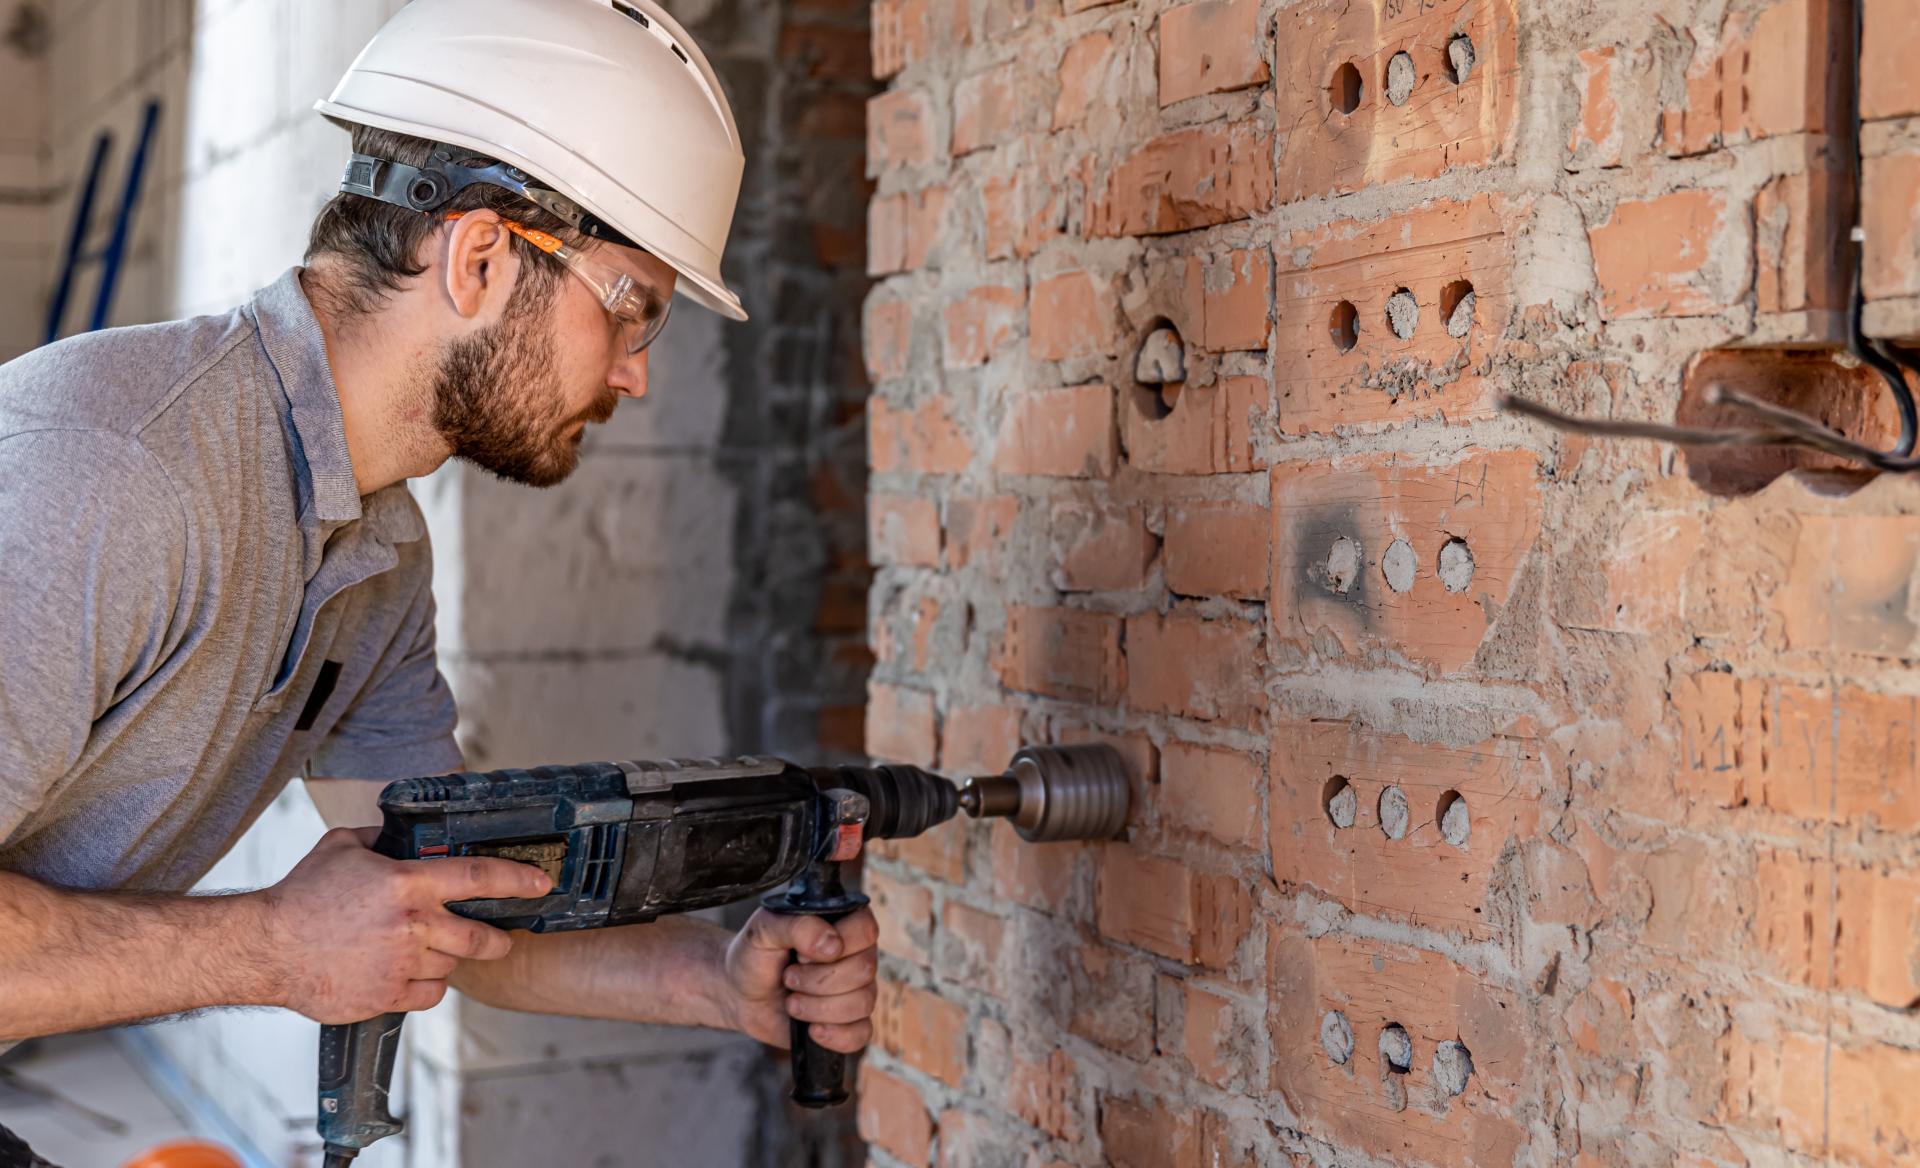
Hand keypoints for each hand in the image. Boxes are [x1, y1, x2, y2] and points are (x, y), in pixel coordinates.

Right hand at [248, 827, 551, 1022]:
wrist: (266, 948)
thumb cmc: (301, 896)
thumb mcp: (342, 846)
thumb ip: (381, 837)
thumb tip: (403, 832)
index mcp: (407, 884)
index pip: (478, 877)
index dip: (517, 879)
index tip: (541, 883)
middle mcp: (412, 925)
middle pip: (479, 937)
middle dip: (497, 940)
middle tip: (498, 938)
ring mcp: (402, 964)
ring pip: (452, 967)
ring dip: (447, 960)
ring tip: (423, 951)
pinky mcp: (387, 996)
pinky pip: (430, 995)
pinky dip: (426, 987)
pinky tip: (407, 974)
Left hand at [723, 907, 878, 1053]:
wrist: (739, 993)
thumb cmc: (756, 955)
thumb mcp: (765, 930)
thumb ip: (798, 926)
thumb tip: (832, 945)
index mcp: (844, 923)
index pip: (865, 930)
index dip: (836, 945)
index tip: (801, 954)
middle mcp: (858, 955)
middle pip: (864, 971)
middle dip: (818, 981)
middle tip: (788, 978)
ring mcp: (857, 990)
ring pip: (862, 1003)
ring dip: (818, 1008)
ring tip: (791, 1003)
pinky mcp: (849, 1023)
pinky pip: (861, 1034)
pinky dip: (834, 1035)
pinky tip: (811, 1030)